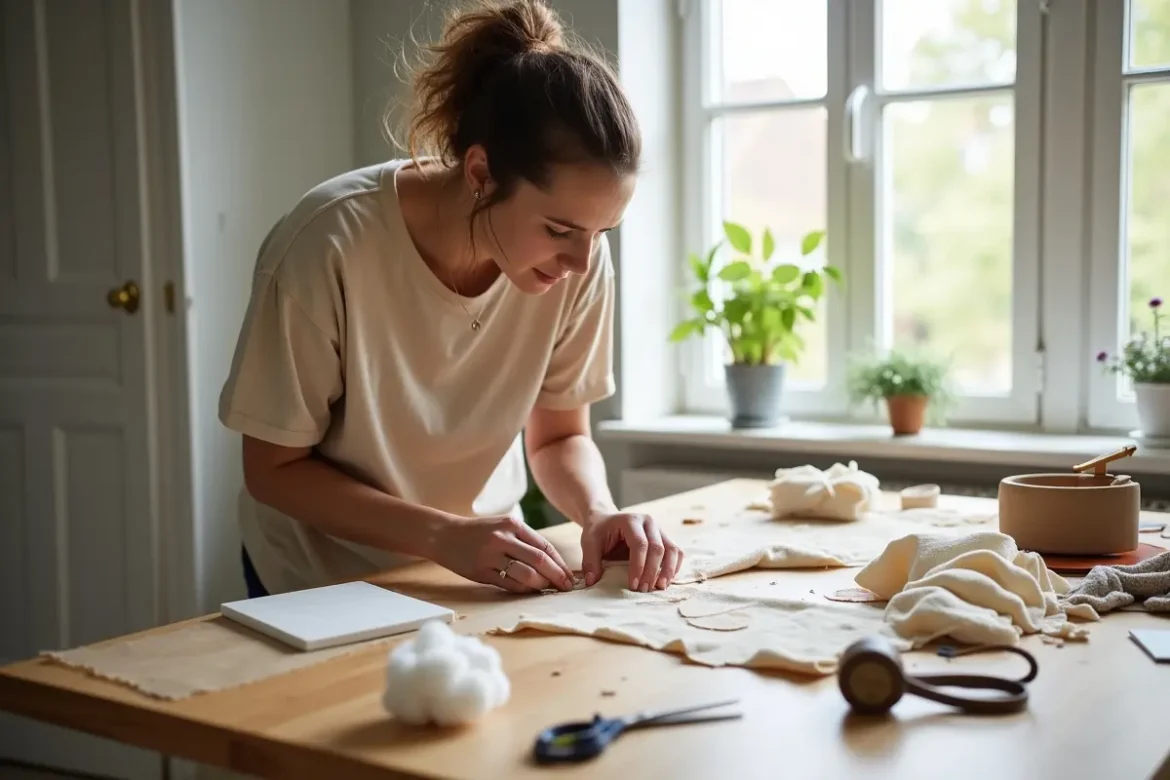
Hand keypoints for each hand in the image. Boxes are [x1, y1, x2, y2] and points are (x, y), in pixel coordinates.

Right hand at [434, 513, 575, 592]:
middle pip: (539, 560)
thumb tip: (552, 563)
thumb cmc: (478, 532)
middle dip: (557, 576)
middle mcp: (503, 538)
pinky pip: (509, 584)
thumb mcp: (502, 526)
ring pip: (526, 574)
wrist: (445, 535)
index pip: (544, 546)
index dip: (560, 563)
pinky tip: (530, 592)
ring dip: (541, 585)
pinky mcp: (481, 571)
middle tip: (567, 588)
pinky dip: (523, 590)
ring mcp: (491, 555)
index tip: (570, 576)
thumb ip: (524, 541)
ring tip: (548, 590)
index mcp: (512, 524)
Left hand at [580, 511, 683, 591]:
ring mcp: (659, 530)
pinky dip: (674, 568)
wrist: (607, 520)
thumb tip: (592, 582)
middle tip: (643, 590)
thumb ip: (590, 561)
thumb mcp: (589, 543)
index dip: (638, 566)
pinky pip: (677, 553)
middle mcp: (649, 522)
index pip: (640, 544)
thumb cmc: (599, 531)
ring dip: (668, 571)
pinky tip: (665, 581)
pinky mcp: (665, 538)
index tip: (633, 585)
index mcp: (630, 520)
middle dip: (652, 572)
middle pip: (658, 548)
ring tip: (659, 588)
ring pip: (672, 550)